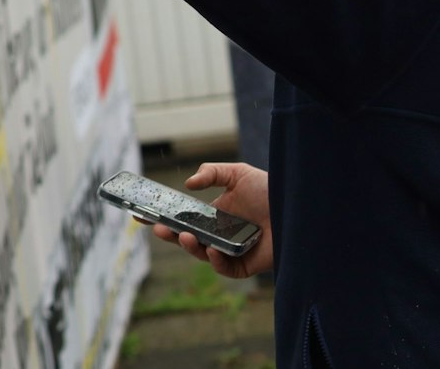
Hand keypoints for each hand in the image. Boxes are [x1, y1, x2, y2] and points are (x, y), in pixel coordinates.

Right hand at [147, 162, 273, 278]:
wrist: (297, 206)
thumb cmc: (270, 189)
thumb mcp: (237, 173)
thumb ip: (211, 172)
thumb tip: (188, 184)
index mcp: (213, 215)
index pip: (183, 219)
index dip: (163, 219)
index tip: (142, 215)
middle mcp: (219, 234)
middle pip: (187, 239)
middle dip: (170, 236)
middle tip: (159, 229)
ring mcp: (230, 250)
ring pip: (202, 254)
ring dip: (189, 247)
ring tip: (184, 236)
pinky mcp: (245, 264)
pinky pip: (224, 268)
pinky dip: (215, 261)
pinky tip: (212, 249)